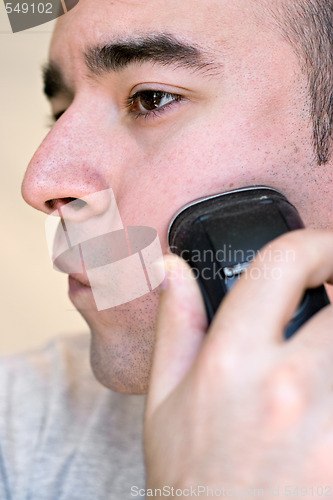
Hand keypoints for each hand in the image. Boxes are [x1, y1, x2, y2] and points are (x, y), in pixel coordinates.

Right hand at [145, 229, 332, 496]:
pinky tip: (329, 386)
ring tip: (327, 346)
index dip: (314, 242)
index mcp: (234, 361)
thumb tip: (175, 271)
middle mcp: (290, 387)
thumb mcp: (163, 401)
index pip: (284, 264)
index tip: (321, 251)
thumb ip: (176, 325)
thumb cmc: (193, 483)